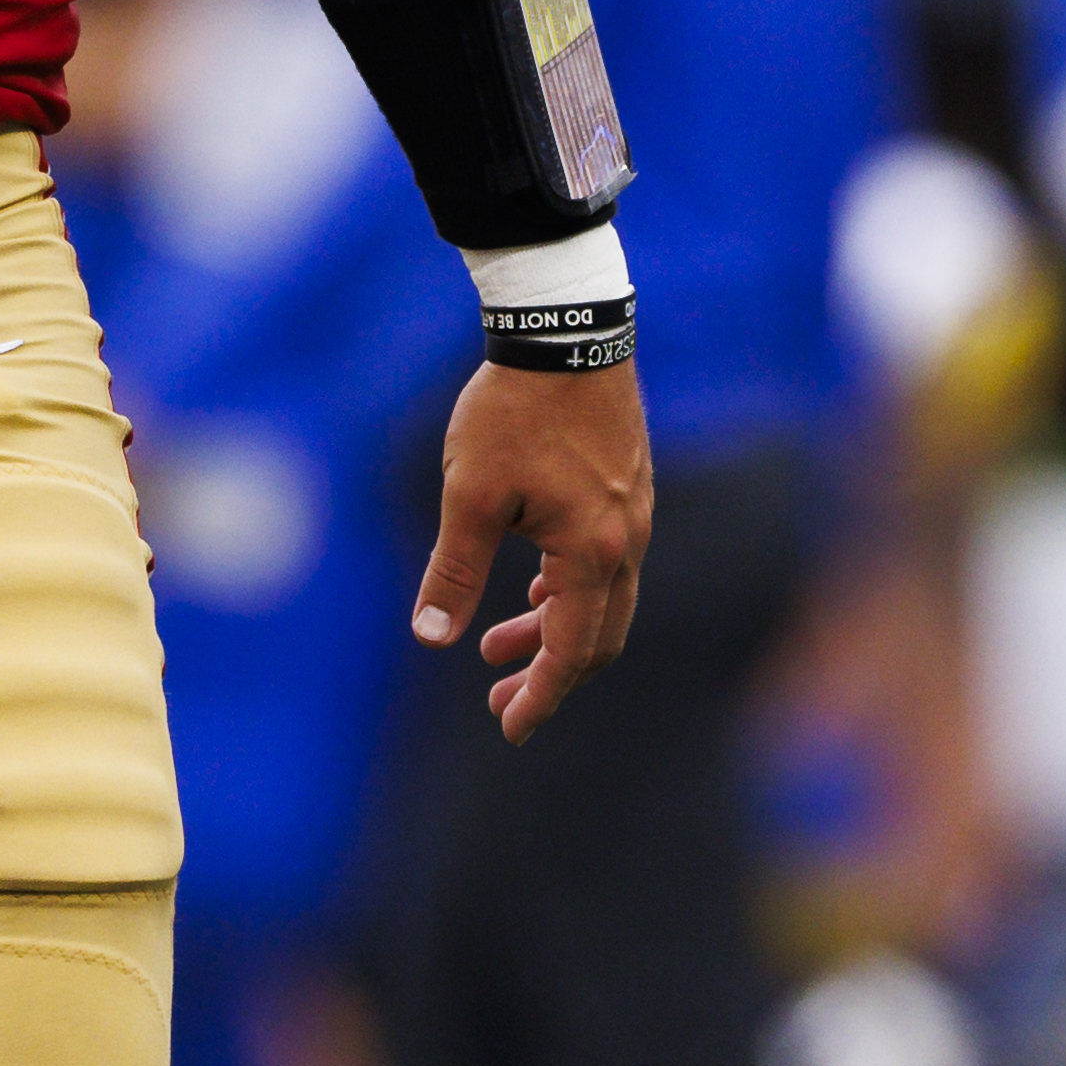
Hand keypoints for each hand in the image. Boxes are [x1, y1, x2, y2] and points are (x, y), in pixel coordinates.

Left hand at [412, 355, 651, 741]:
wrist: (565, 334)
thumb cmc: (512, 411)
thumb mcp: (469, 496)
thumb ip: (455, 571)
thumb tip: (431, 637)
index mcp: (592, 553)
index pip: (571, 651)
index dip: (540, 698)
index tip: (511, 731)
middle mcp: (627, 542)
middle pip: (597, 638)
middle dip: (550, 678)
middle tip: (501, 706)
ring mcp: (634, 516)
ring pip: (601, 601)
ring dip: (553, 633)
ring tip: (495, 651)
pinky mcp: (628, 492)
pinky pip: (605, 566)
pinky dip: (568, 593)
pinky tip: (533, 591)